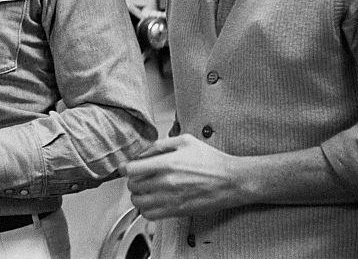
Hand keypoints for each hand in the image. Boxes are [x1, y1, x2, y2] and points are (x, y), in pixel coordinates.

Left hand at [124, 134, 246, 219]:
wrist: (231, 181)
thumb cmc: (210, 160)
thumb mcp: (184, 141)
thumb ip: (159, 145)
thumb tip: (141, 153)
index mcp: (166, 163)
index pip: (131, 170)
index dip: (125, 168)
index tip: (127, 167)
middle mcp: (166, 183)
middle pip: (132, 186)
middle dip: (133, 180)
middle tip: (140, 177)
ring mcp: (171, 199)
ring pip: (138, 202)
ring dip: (138, 196)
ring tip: (146, 190)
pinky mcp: (177, 211)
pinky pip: (149, 215)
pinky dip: (146, 209)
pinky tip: (154, 201)